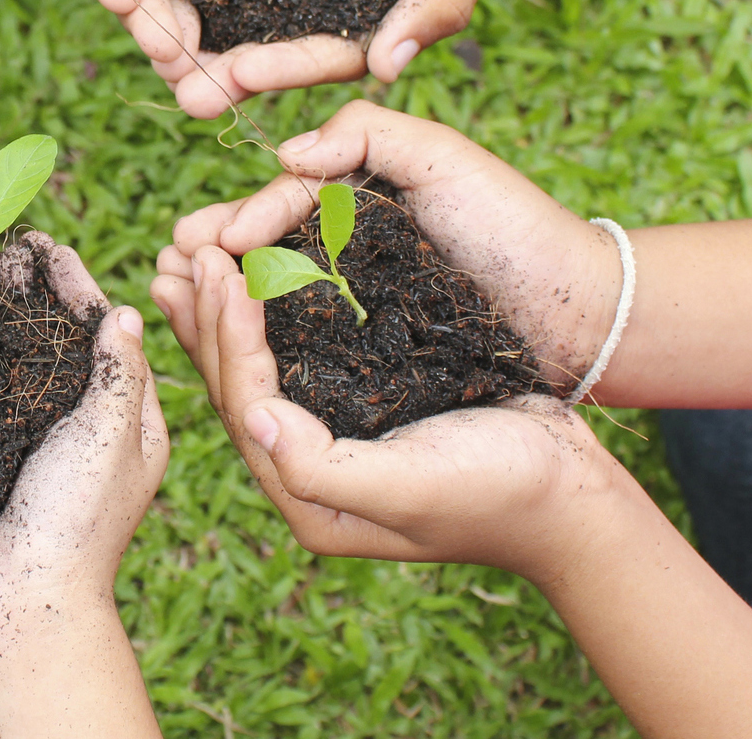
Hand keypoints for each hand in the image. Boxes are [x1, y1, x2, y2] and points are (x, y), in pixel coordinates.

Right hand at [0, 234, 168, 608]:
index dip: (82, 287)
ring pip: (42, 361)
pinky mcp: (22, 456)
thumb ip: (119, 374)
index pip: (115, 335)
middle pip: (77, 341)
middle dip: (48, 292)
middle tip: (13, 246)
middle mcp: (102, 427)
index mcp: (139, 422)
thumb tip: (126, 312)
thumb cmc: (76, 519)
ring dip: (19, 314)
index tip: (51, 245)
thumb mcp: (108, 438)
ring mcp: (60, 442)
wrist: (27, 594)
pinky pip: (14, 391)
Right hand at [153, 100, 618, 393]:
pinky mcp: (373, 366)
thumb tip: (284, 157)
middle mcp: (349, 261)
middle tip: (170, 268)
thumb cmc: (516, 229)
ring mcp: (358, 315)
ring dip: (225, 308)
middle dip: (211, 262)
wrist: (582, 313)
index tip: (203, 243)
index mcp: (357, 209)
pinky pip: (310, 356)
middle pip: (262, 259)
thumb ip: (365, 135)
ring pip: (275, 308)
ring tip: (183, 303)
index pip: (279, 209)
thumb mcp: (442, 157)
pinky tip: (236, 354)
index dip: (237, 224)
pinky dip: (267, 352)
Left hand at [166, 242, 634, 583]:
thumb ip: (321, 467)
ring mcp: (334, 435)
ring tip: (192, 256)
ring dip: (224, 311)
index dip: (227, 336)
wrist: (572, 495)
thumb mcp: (410, 488)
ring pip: (260, 366)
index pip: (245, 405)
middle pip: (237, 385)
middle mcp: (308, 471)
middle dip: (207, 317)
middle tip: (180, 250)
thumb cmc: (500, 492)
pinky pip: (298, 353)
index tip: (218, 270)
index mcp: (308, 500)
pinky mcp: (362, 402)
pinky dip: (272, 310)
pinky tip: (256, 272)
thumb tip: (251, 419)